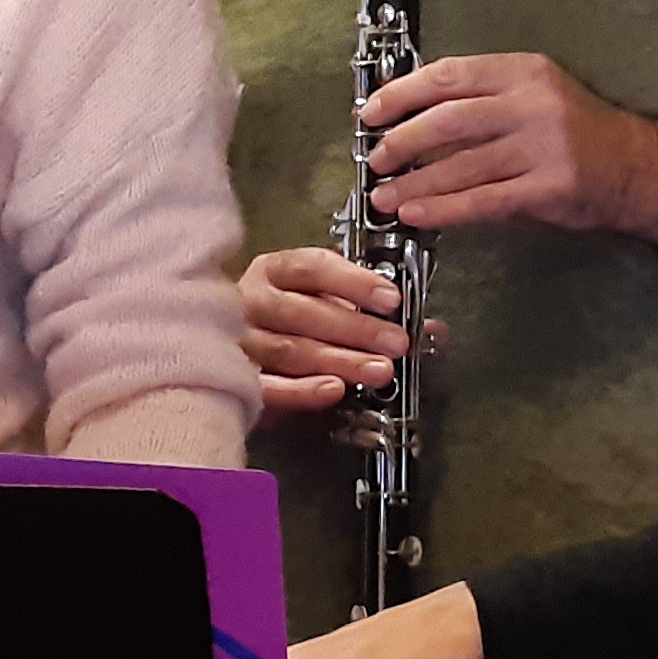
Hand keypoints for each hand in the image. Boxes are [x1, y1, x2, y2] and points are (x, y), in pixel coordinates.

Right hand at [241, 244, 407, 416]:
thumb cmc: (285, 323)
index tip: (391, 299)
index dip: (354, 282)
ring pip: (291, 350)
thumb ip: (368, 311)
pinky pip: (269, 387)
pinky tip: (334, 390)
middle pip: (304, 312)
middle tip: (395, 343)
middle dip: (356, 329)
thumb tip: (431, 330)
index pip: (312, 268)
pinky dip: (303, 390)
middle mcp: (251, 301)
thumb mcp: (324, 303)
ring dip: (340, 361)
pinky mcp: (236, 379)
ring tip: (378, 371)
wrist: (226, 351)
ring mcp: (239, 341)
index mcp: (274, 271)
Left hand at [359, 53, 638, 233]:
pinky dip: (443, 208)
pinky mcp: (548, 187)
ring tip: (384, 196)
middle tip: (376, 159)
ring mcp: (542, 146)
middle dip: (401, 141)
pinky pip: (482, 199)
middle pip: (448, 120)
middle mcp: (532, 104)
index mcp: (523, 72)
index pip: (449, 76)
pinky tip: (416, 214)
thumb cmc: (578, 133)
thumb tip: (411, 116)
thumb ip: (483, 99)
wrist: (637, 168)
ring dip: (414, 183)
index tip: (371, 111)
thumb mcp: (535, 95)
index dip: (402, 93)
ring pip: (460, 165)